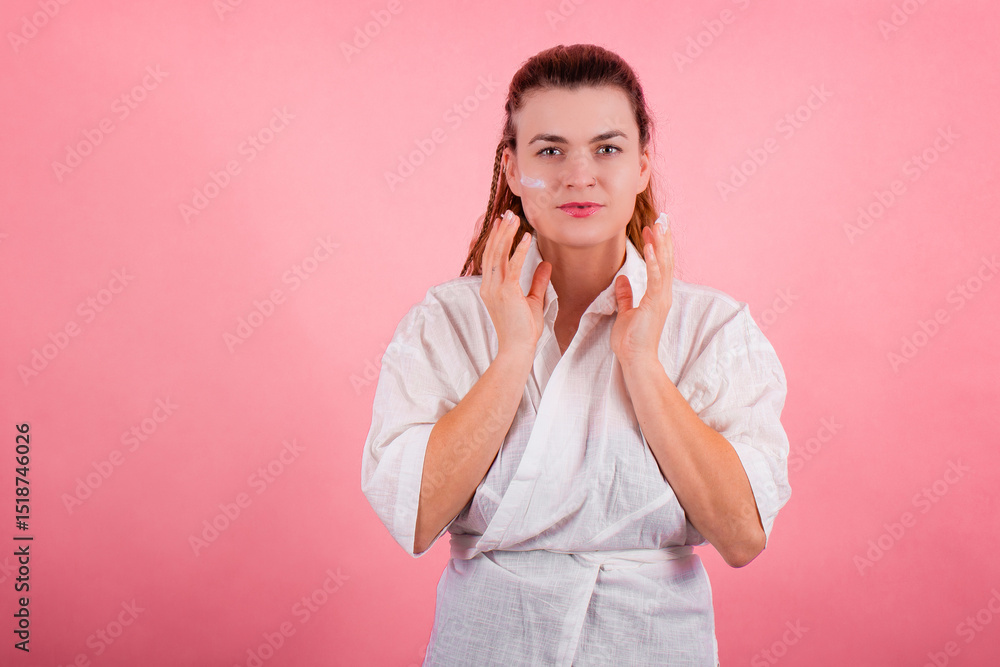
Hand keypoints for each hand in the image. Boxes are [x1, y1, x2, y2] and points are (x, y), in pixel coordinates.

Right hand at [480, 210, 551, 356]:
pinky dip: (518, 250)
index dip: (495, 239)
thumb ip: (537, 281)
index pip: (491, 257)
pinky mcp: (505, 292)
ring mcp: (494, 289)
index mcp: (490, 287)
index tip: (501, 223)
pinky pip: (511, 266)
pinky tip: (526, 238)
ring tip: (513, 219)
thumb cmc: (524, 330)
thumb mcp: (533, 300)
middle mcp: (488, 286)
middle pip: (492, 252)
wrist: (518, 349)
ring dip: (506, 235)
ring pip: (498, 255)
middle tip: (508, 214)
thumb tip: (546, 264)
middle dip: (500, 231)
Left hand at [611, 218, 673, 365]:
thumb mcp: (626, 312)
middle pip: (665, 260)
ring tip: (659, 226)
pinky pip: (655, 280)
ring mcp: (661, 299)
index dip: (658, 245)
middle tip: (662, 218)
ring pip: (663, 266)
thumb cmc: (631, 340)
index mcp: (657, 295)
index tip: (653, 229)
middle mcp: (663, 294)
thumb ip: (626, 296)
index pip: (660, 265)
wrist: (636, 359)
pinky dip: (653, 263)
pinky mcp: (655, 304)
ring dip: (661, 245)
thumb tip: (621, 280)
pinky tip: (650, 248)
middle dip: (664, 239)